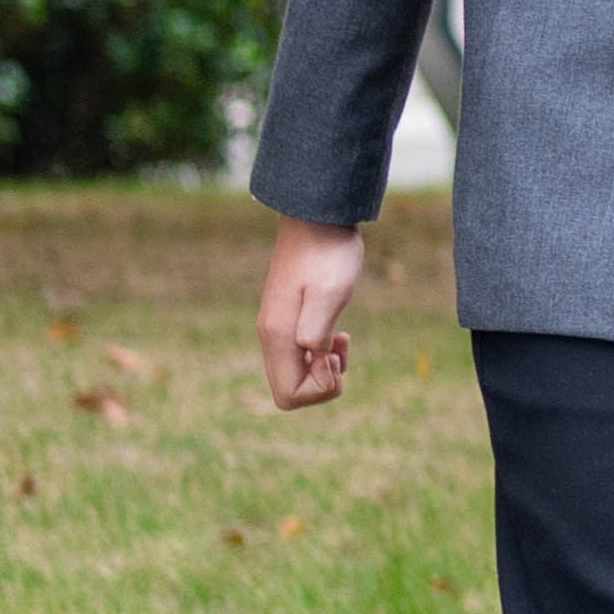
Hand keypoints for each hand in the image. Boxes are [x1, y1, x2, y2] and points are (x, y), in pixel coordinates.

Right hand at [258, 220, 367, 411]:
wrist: (318, 217)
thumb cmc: (328, 253)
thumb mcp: (330, 292)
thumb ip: (317, 330)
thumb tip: (312, 358)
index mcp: (278, 335)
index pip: (288, 396)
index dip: (319, 388)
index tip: (334, 355)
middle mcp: (272, 336)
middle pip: (289, 391)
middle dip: (321, 383)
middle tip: (339, 351)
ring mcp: (279, 328)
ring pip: (295, 375)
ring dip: (323, 369)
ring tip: (341, 341)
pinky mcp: (290, 318)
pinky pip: (300, 356)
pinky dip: (320, 355)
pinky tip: (338, 335)